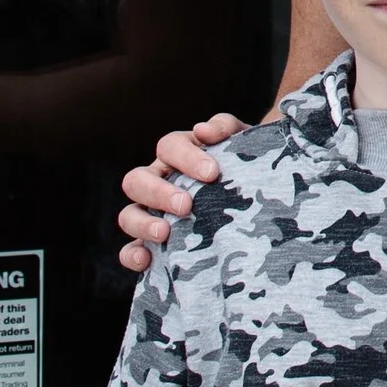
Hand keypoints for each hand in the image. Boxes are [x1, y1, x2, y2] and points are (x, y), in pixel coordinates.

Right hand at [114, 114, 248, 271]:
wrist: (259, 198)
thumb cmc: (244, 166)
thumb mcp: (241, 142)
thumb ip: (225, 127)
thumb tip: (203, 131)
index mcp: (177, 154)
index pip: (169, 147)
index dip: (186, 158)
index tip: (212, 174)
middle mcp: (158, 182)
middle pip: (137, 180)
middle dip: (159, 193)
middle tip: (186, 205)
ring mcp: (151, 214)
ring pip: (128, 215)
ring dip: (142, 223)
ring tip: (165, 233)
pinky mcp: (152, 244)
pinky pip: (129, 250)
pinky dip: (131, 255)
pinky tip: (146, 259)